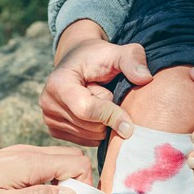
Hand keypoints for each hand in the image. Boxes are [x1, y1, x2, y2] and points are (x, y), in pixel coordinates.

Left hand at [0, 145, 91, 193]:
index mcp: (29, 163)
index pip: (78, 163)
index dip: (86, 187)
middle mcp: (27, 154)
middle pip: (71, 159)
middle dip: (77, 185)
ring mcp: (18, 156)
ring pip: (57, 164)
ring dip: (62, 188)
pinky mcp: (10, 163)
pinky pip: (41, 168)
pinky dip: (47, 186)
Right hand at [40, 20, 152, 146]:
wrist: (78, 62)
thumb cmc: (98, 57)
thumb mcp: (116, 52)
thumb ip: (132, 59)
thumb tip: (145, 78)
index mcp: (58, 83)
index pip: (87, 109)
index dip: (112, 115)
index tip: (131, 122)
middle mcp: (48, 103)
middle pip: (90, 126)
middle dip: (108, 115)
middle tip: (105, 94)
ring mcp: (49, 119)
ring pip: (90, 136)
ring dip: (103, 123)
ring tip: (97, 101)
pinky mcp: (54, 130)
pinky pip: (85, 141)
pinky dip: (96, 130)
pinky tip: (93, 113)